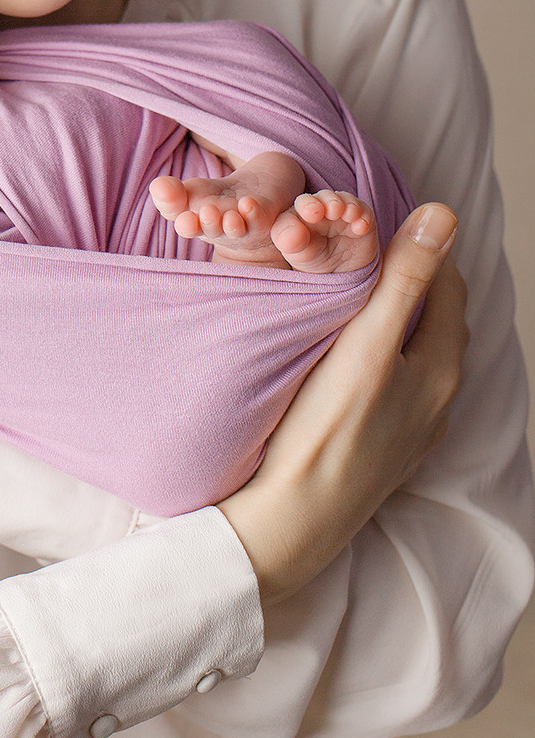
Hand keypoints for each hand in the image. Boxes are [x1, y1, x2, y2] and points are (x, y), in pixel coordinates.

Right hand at [219, 202, 465, 605]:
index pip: (447, 284)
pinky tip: (338, 358)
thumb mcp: (367, 345)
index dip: (416, 246)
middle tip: (354, 252)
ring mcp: (409, 428)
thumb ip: (404, 280)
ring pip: (408, 354)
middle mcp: (437, 400)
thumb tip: (444, 215)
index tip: (373, 225)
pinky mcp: (379, 448)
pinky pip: (387, 385)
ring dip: (386, 321)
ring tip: (343, 296)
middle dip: (403, 281)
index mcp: (442, 368)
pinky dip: (372, 357)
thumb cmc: (325, 433)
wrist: (290, 523)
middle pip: (430, 318)